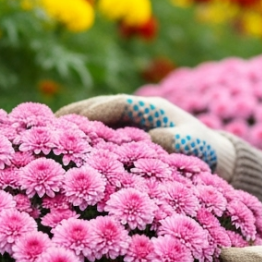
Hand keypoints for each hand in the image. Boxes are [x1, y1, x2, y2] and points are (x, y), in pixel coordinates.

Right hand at [56, 94, 236, 177]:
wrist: (214, 157)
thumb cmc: (205, 152)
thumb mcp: (197, 147)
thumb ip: (178, 142)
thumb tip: (155, 140)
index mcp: (154, 109)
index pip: (120, 104)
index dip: (98, 110)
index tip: (76, 121)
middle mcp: (139, 112)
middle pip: (102, 107)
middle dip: (76, 116)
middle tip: (48, 126)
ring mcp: (132, 123)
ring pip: (98, 119)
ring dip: (75, 125)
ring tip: (47, 135)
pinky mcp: (127, 137)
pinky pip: (102, 134)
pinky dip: (83, 139)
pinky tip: (65, 151)